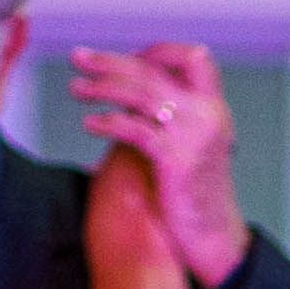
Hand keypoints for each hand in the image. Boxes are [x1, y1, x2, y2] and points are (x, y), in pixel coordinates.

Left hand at [71, 43, 251, 286]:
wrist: (214, 236)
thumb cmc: (194, 192)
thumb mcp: (189, 144)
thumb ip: (168, 116)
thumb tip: (126, 92)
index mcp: (214, 106)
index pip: (193, 57)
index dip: (156, 52)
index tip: (125, 59)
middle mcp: (208, 114)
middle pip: (154, 71)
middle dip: (111, 61)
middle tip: (78, 58)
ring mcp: (194, 136)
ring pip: (141, 94)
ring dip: (102, 87)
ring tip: (75, 89)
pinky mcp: (176, 161)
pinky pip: (135, 129)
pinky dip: (108, 122)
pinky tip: (90, 124)